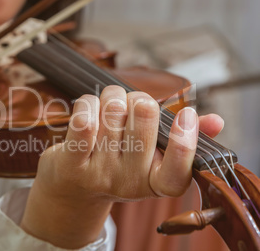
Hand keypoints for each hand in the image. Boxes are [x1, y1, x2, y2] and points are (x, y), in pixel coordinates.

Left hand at [21, 86, 223, 247]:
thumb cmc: (116, 165)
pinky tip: (89, 107)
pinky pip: (84, 123)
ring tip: (108, 103)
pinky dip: (88, 104)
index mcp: (153, 183)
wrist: (72, 190)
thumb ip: (180, 141)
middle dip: (138, 98)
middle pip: (144, 120)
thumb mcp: (150, 161)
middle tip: (132, 102)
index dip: (184, 140)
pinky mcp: (72, 163)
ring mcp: (100, 174)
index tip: (186, 114)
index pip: (178, 172)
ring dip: (111, 96)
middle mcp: (128, 182)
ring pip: (113, 111)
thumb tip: (215, 121)